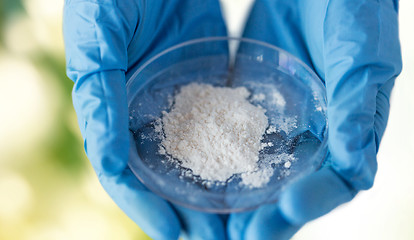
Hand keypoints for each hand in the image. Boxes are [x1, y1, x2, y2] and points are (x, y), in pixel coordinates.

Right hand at [63, 0, 228, 238]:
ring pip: (197, 157)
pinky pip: (224, 124)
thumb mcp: (100, 34)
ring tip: (241, 221)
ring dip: (215, 191)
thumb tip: (107, 158)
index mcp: (111, 107)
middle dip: (187, 210)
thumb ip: (99, 92)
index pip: (123, 170)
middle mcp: (144, 112)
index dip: (144, 205)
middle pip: (165, 174)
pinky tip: (256, 173)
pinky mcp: (208, 83)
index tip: (173, 233)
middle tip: (216, 239)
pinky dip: (236, 153)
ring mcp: (179, 101)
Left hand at [228, 0, 401, 238]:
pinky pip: (230, 135)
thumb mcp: (361, 50)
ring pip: (260, 169)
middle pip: (294, 186)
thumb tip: (357, 167)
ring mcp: (280, 120)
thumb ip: (358, 103)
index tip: (283, 211)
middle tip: (237, 238)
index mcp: (352, 127)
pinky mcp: (248, 101)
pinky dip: (215, 159)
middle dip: (268, 216)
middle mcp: (315, 131)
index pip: (338, 178)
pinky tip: (191, 175)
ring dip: (237, 199)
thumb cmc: (354, 5)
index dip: (314, 201)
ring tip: (208, 225)